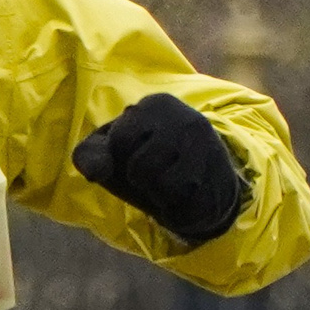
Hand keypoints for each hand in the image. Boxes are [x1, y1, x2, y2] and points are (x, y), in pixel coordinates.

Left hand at [72, 93, 244, 243]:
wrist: (197, 187)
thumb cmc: (143, 161)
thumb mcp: (108, 153)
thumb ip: (89, 156)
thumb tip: (95, 173)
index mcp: (156, 104)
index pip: (120, 141)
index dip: (119, 157)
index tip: (136, 151)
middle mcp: (187, 119)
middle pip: (138, 168)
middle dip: (138, 179)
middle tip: (154, 170)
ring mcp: (208, 148)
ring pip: (160, 186)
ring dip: (157, 193)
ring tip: (168, 180)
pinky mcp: (219, 177)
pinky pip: (181, 202)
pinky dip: (175, 205)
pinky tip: (186, 191)